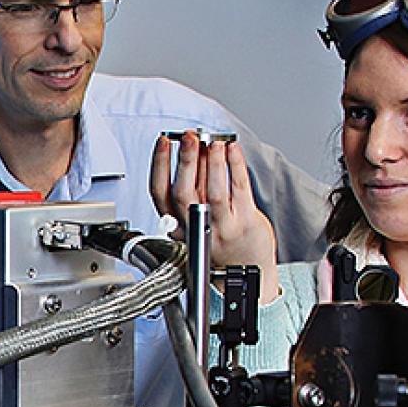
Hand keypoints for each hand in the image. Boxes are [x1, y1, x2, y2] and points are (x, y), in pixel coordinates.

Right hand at [149, 132, 279, 297]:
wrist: (248, 269)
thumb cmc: (222, 241)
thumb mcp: (195, 220)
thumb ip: (192, 190)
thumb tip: (194, 151)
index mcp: (177, 225)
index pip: (161, 193)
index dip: (159, 166)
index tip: (164, 142)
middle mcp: (196, 227)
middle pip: (184, 193)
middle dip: (186, 160)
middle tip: (190, 137)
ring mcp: (222, 227)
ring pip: (213, 193)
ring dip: (212, 163)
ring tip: (213, 142)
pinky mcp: (245, 223)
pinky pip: (239, 190)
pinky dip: (235, 166)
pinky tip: (233, 151)